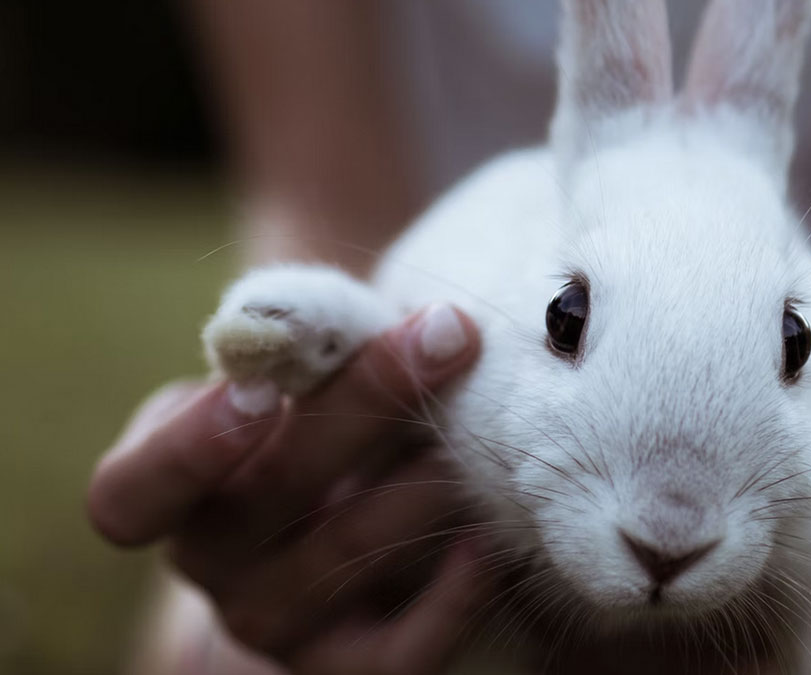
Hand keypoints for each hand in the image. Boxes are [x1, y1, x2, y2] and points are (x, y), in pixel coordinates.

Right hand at [88, 306, 494, 674]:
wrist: (358, 490)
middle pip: (273, 492)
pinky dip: (454, 593)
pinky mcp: (347, 664)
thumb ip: (307, 344)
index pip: (130, 496)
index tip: (264, 387)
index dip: (189, 447)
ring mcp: (274, 622)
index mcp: (166, 488)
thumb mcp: (295, 372)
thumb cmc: (321, 409)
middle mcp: (210, 564)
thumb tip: (374, 319)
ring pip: (351, 552)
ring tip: (480, 427)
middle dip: (368, 401)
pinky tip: (484, 536)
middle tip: (445, 337)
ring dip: (426, 480)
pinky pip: (401, 653)